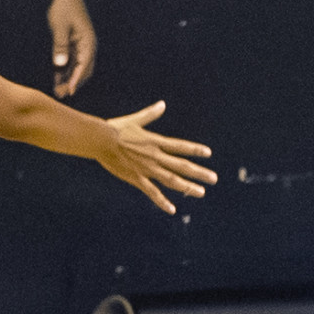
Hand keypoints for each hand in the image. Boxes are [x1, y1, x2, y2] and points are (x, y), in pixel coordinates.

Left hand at [48, 0, 95, 97]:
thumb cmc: (63, 9)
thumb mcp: (60, 27)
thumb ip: (60, 45)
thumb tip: (59, 64)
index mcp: (88, 42)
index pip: (84, 65)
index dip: (77, 79)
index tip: (71, 91)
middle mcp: (87, 47)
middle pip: (82, 70)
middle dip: (73, 83)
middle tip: (60, 95)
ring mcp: (81, 47)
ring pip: (76, 68)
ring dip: (68, 80)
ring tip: (58, 92)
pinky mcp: (73, 46)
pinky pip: (70, 62)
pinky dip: (64, 72)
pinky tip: (56, 81)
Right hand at [98, 101, 215, 213]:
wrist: (100, 140)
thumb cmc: (115, 129)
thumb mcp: (134, 120)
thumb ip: (150, 114)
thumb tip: (162, 104)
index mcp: (155, 141)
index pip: (180, 146)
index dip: (194, 149)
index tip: (208, 153)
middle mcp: (155, 156)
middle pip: (181, 165)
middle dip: (199, 172)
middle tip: (213, 179)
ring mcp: (147, 168)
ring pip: (172, 180)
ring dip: (187, 186)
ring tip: (201, 192)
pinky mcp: (136, 178)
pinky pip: (152, 192)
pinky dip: (162, 201)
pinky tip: (172, 209)